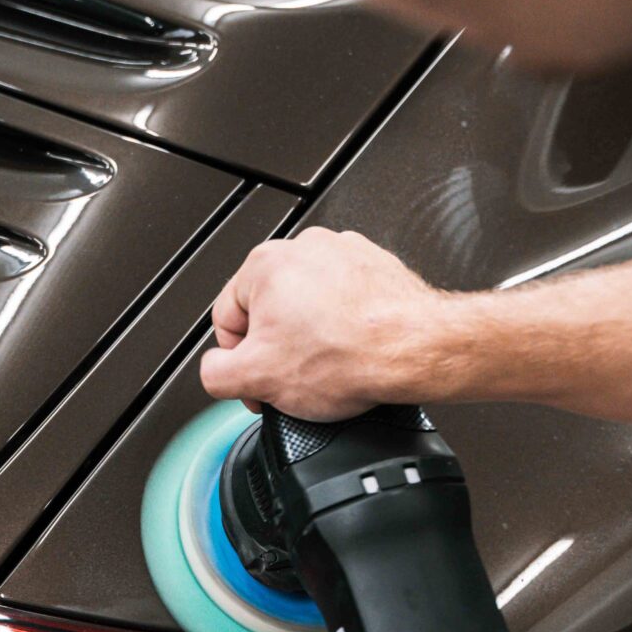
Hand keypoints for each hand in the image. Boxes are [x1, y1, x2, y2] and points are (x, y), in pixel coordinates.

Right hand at [199, 229, 445, 419]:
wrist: (415, 349)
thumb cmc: (349, 355)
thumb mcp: (257, 379)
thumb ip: (216, 375)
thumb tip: (216, 372)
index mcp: (264, 265)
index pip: (227, 319)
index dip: (239, 362)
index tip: (258, 382)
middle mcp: (303, 249)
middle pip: (269, 311)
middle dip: (278, 348)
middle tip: (296, 375)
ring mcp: (342, 254)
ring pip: (308, 306)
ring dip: (312, 335)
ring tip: (330, 361)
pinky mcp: (373, 266)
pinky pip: (345, 301)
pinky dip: (345, 324)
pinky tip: (353, 348)